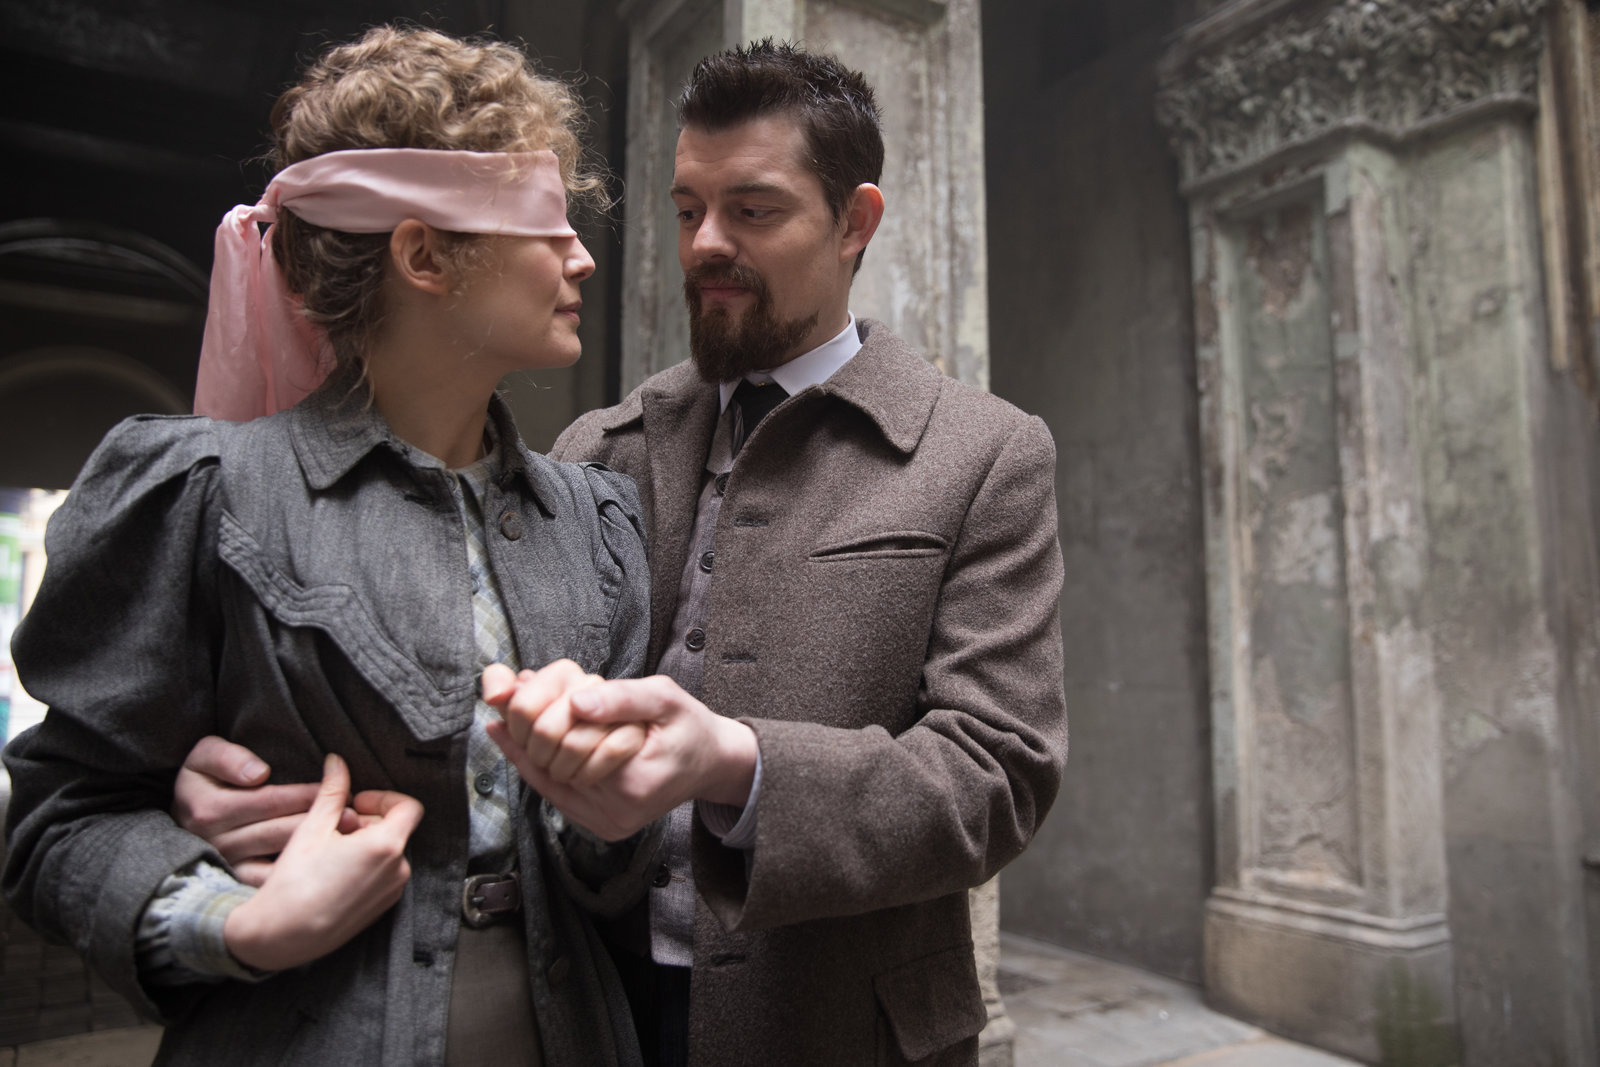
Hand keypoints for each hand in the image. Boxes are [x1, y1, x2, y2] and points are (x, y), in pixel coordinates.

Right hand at [172, 736, 359, 885]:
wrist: (183, 820)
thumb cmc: (205, 780)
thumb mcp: (204, 758)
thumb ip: (227, 758)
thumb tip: (258, 773)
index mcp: (210, 810)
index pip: (268, 801)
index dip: (304, 795)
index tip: (336, 790)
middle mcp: (219, 842)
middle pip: (280, 832)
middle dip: (323, 823)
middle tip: (357, 818)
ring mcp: (230, 865)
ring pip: (282, 858)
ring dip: (321, 849)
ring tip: (354, 840)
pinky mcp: (240, 881)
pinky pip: (275, 881)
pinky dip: (304, 875)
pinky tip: (332, 867)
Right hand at [223, 754, 422, 971]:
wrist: (282, 935)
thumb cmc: (295, 883)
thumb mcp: (312, 828)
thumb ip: (332, 791)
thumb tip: (338, 762)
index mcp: (386, 845)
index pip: (408, 806)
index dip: (383, 798)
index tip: (357, 801)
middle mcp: (398, 870)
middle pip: (396, 829)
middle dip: (369, 821)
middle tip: (336, 825)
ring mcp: (392, 892)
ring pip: (389, 853)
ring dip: (366, 844)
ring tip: (331, 850)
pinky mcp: (382, 909)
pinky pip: (383, 876)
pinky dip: (366, 866)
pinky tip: (335, 872)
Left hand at [489, 673, 757, 841]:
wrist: (710, 764)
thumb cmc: (688, 726)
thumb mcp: (664, 697)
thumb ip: (621, 697)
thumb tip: (576, 702)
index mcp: (634, 781)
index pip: (568, 741)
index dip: (544, 708)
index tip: (519, 680)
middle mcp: (615, 813)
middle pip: (549, 761)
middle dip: (534, 723)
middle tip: (515, 691)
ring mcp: (604, 824)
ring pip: (543, 779)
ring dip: (529, 743)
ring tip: (513, 710)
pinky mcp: (598, 825)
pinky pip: (552, 792)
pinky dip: (533, 761)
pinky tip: (510, 735)